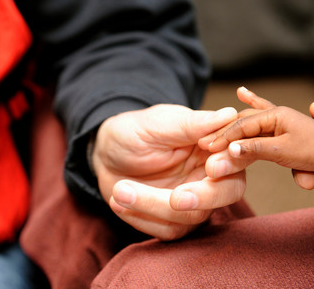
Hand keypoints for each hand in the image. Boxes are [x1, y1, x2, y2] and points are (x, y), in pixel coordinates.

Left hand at [92, 104, 244, 239]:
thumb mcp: (156, 123)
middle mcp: (210, 175)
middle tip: (175, 198)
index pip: (238, 156)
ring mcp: (195, 200)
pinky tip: (118, 201)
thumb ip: (190, 124)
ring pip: (192, 216)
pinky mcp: (175, 220)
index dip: (231, 164)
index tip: (211, 167)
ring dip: (153, 206)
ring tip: (120, 189)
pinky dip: (141, 218)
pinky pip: (169, 230)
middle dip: (203, 198)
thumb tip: (228, 114)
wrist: (105, 155)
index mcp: (212, 145)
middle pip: (227, 193)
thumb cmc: (133, 132)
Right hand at [203, 87, 313, 189]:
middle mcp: (275, 114)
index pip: (241, 126)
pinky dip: (253, 101)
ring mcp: (279, 118)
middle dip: (223, 133)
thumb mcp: (283, 152)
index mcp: (275, 116)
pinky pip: (264, 114)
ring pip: (249, 122)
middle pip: (242, 123)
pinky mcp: (283, 126)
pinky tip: (242, 92)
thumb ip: (255, 149)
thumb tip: (229, 149)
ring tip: (212, 130)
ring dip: (232, 127)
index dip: (222, 137)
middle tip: (205, 144)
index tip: (207, 148)